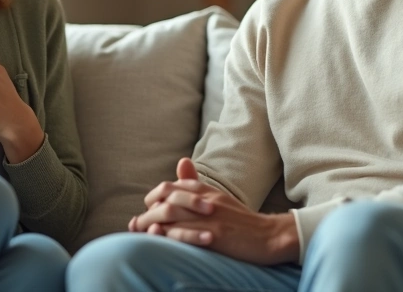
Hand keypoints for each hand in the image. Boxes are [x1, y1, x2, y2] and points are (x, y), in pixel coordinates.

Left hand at [130, 158, 299, 265]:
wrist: (268, 236)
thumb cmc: (240, 220)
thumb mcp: (217, 196)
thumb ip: (197, 183)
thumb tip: (181, 163)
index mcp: (204, 190)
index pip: (169, 187)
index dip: (153, 198)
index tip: (145, 211)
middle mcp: (204, 199)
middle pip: (165, 198)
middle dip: (146, 211)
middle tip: (134, 224)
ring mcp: (209, 216)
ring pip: (170, 214)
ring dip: (150, 223)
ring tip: (138, 232)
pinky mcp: (215, 234)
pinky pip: (185, 232)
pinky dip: (168, 234)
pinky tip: (157, 238)